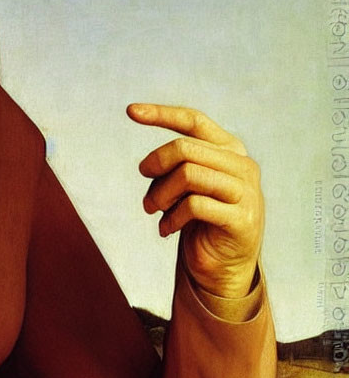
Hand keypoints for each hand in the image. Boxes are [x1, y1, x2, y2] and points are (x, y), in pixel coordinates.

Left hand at [127, 103, 263, 298]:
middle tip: (145, 193)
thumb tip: (148, 167)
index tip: (130, 111)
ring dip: (160, 195)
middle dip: (155, 167)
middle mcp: (242, 165)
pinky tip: (166, 230)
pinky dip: (172, 218)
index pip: (193, 121)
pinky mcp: (242, 219)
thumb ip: (174, 167)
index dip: (161, 114)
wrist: (224, 266)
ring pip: (188, 174)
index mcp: (229, 149)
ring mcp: (247, 191)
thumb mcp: (184, 186)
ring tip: (152, 211)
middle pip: (184, 148)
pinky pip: (195, 206)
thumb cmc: (199, 220)